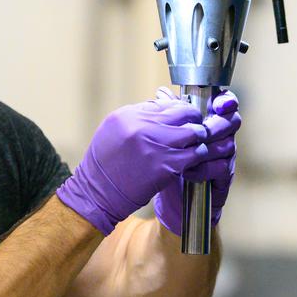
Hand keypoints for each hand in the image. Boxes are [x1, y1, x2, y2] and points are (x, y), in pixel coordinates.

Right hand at [57, 91, 213, 234]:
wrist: (98, 193)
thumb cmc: (105, 164)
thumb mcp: (113, 131)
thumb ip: (136, 117)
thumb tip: (161, 107)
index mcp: (128, 115)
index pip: (165, 103)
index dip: (177, 110)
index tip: (182, 117)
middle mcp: (142, 126)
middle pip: (182, 112)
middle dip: (193, 119)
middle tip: (196, 126)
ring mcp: (155, 146)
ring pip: (194, 131)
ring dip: (198, 137)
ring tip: (195, 144)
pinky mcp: (166, 165)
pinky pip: (195, 154)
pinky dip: (198, 155)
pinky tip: (192, 159)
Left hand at [153, 89, 240, 235]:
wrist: (173, 195)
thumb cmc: (171, 160)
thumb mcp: (165, 135)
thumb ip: (168, 113)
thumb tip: (163, 92)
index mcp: (210, 121)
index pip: (227, 103)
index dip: (227, 101)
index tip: (218, 105)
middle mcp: (222, 136)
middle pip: (233, 122)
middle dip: (218, 125)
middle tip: (203, 131)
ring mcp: (226, 157)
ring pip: (228, 145)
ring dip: (207, 149)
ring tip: (187, 155)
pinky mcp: (224, 177)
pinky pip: (221, 168)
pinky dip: (204, 169)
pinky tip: (188, 172)